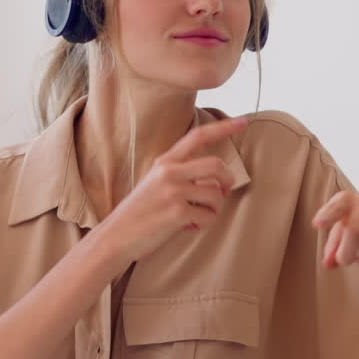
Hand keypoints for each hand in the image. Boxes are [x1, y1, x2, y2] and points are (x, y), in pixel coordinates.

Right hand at [99, 116, 247, 265]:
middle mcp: (169, 172)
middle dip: (227, 180)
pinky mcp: (177, 212)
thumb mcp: (155, 183)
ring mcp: (173, 191)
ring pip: (216, 193)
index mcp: (165, 162)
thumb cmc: (140, 213)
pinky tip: (188, 227)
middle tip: (222, 192)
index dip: (223, 128)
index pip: (198, 136)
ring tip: (196, 217)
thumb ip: (180, 174)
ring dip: (213, 209)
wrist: (115, 237)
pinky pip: (209, 216)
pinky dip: (204, 224)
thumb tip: (216, 180)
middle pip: (216, 164)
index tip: (243, 121)